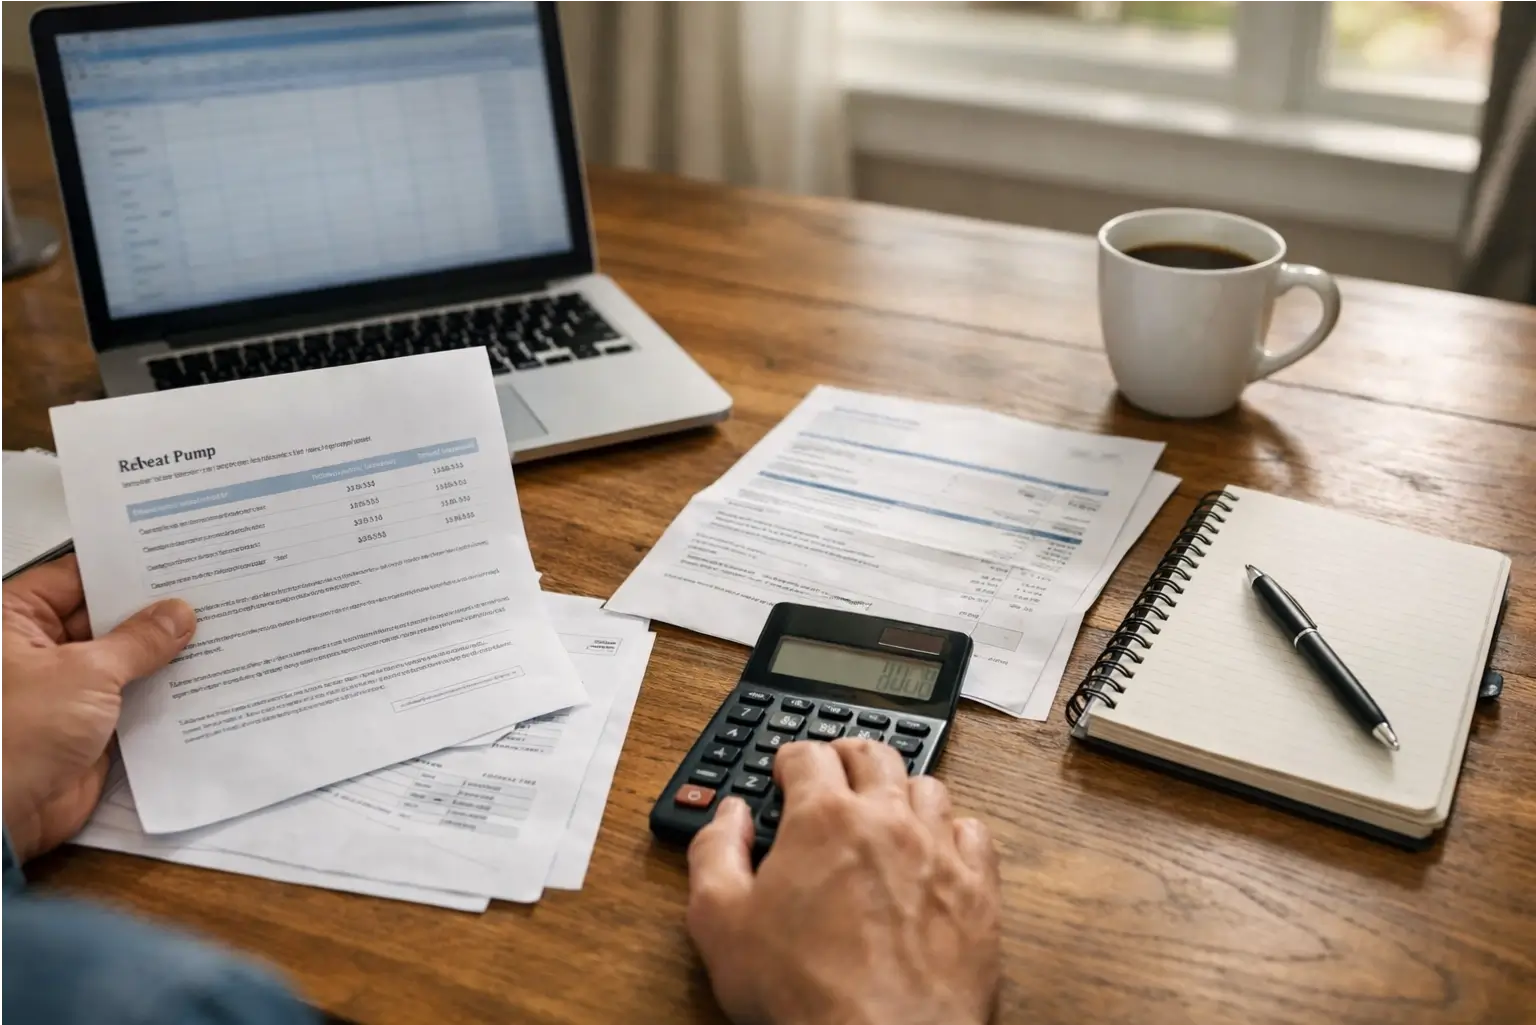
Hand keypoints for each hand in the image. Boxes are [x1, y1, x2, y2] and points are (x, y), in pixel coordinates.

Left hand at [0, 556, 194, 861]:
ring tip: (219, 630)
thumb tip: (176, 614)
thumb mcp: (86, 673)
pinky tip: (205, 677)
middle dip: (154, 612)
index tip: (177, 558)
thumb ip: (138, 641)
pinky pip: (134, 699)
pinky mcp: (88, 726)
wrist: (3, 816)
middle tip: (209, 593)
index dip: (127, 568)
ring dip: (164, 654)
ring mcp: (66, 688)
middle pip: (106, 617)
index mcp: (17, 620)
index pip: (79, 577)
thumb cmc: (14, 735)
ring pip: (124, 660)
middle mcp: (39, 649)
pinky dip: (165, 692)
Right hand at [687, 739, 1001, 1024]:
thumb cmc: (804, 990)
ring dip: (901, 789)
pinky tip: (938, 848)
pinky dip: (953, 830)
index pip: (808, 755)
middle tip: (834, 768)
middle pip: (874, 754)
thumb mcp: (719, 923)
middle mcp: (887, 820)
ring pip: (927, 787)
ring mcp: (939, 852)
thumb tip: (728, 816)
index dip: (791, 757)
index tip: (786, 770)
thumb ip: (716, 853)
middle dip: (847, 755)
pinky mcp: (978, 891)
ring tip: (886, 807)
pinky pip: (973, 833)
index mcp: (824, 818)